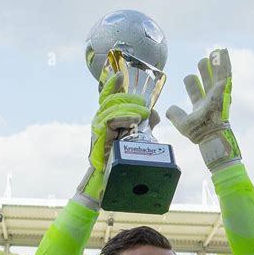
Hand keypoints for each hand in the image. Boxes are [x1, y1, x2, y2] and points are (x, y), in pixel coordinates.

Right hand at [79, 72, 151, 201]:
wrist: (109, 179)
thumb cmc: (120, 159)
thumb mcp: (135, 138)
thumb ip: (144, 124)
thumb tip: (155, 114)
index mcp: (108, 117)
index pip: (107, 96)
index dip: (112, 84)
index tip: (120, 75)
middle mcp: (100, 119)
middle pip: (112, 99)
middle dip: (130, 100)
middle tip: (145, 108)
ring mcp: (98, 126)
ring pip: (112, 108)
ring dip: (129, 109)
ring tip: (142, 115)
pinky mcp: (100, 135)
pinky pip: (111, 120)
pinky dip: (124, 118)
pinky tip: (134, 121)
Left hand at [166, 48, 240, 172]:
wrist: (210, 132)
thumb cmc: (197, 132)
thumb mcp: (182, 123)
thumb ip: (175, 115)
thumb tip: (169, 110)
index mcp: (200, 106)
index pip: (195, 92)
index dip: (191, 84)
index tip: (188, 77)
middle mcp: (210, 99)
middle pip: (208, 82)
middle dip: (205, 71)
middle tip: (202, 61)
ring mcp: (218, 94)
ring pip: (218, 75)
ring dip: (217, 64)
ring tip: (216, 52)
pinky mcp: (224, 89)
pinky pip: (225, 73)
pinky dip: (225, 63)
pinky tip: (223, 52)